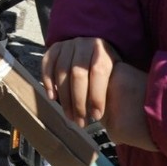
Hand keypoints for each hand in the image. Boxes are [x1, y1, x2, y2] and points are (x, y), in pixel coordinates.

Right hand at [41, 37, 157, 151]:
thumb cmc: (107, 68)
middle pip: (78, 74)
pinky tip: (52, 97)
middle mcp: (84, 44)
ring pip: (62, 71)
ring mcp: (68, 44)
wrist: (91, 47)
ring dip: (64, 97)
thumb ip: (114, 87)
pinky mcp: (55, 47)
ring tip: (69, 115)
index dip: (96, 95)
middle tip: (80, 121)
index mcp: (103, 50)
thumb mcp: (115, 72)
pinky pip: (47, 64)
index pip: (98, 72)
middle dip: (78, 101)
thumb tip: (119, 117)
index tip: (96, 116)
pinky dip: (48, 81)